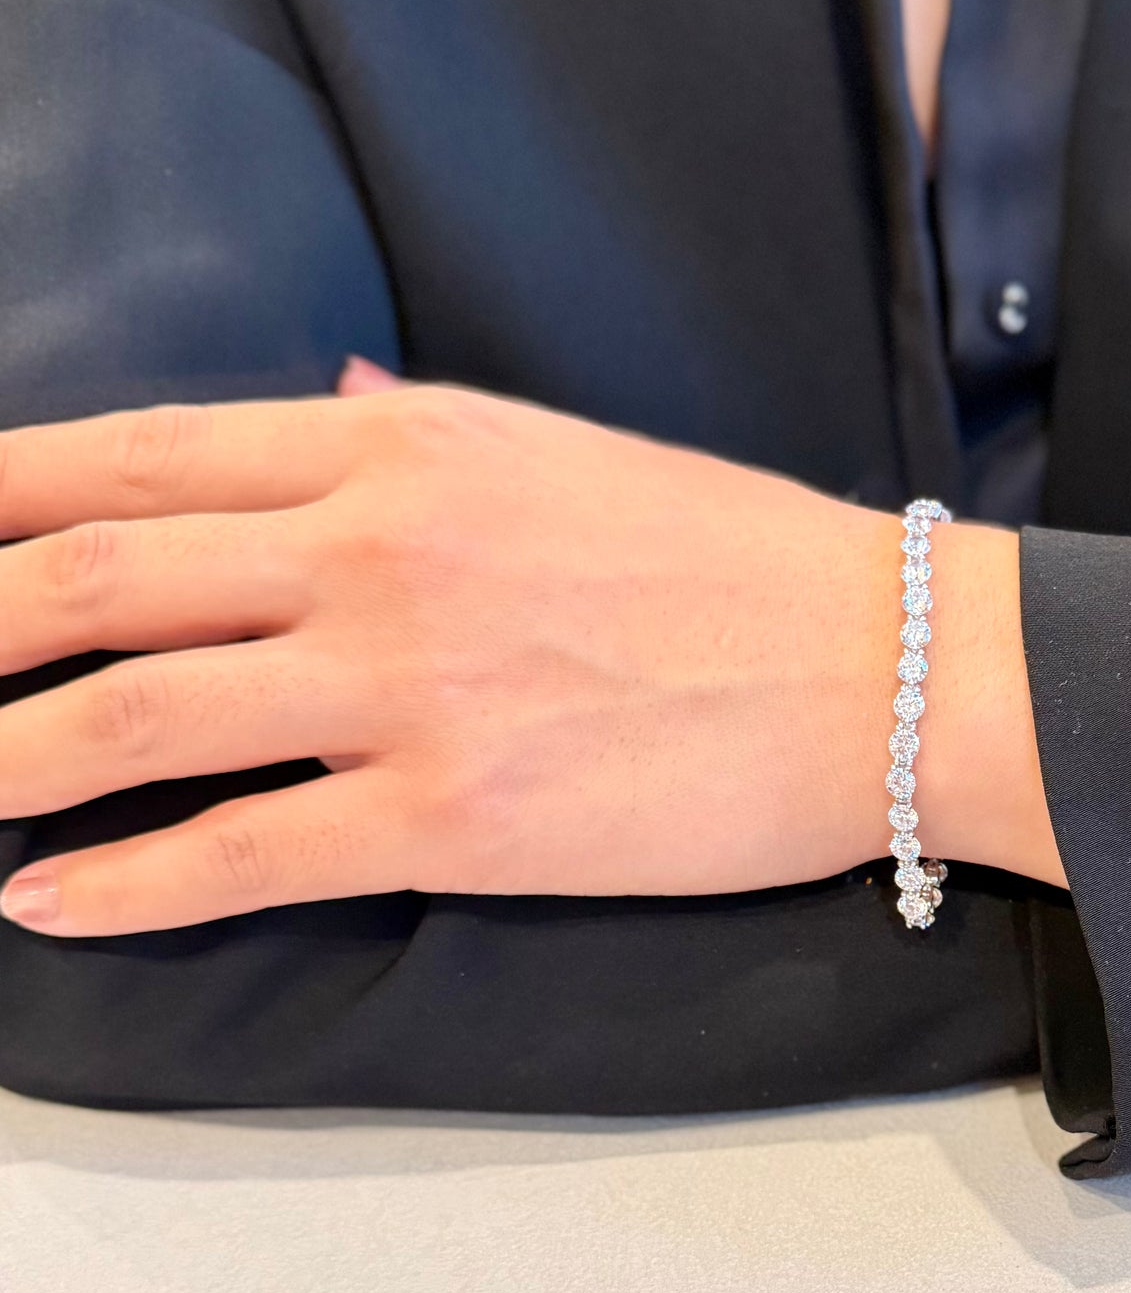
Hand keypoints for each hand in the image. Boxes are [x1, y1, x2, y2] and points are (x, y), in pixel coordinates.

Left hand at [0, 376, 1061, 936]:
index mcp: (405, 447)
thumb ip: (420, 427)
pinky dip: (120, 885)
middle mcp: (379, 548)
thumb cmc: (735, 558)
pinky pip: (239, 853)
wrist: (880, 667)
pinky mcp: (452, 815)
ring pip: (131, 715)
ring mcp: (408, 683)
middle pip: (97, 577)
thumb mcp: (565, 451)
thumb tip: (328, 390)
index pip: (139, 454)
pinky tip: (47, 902)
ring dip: (1, 759)